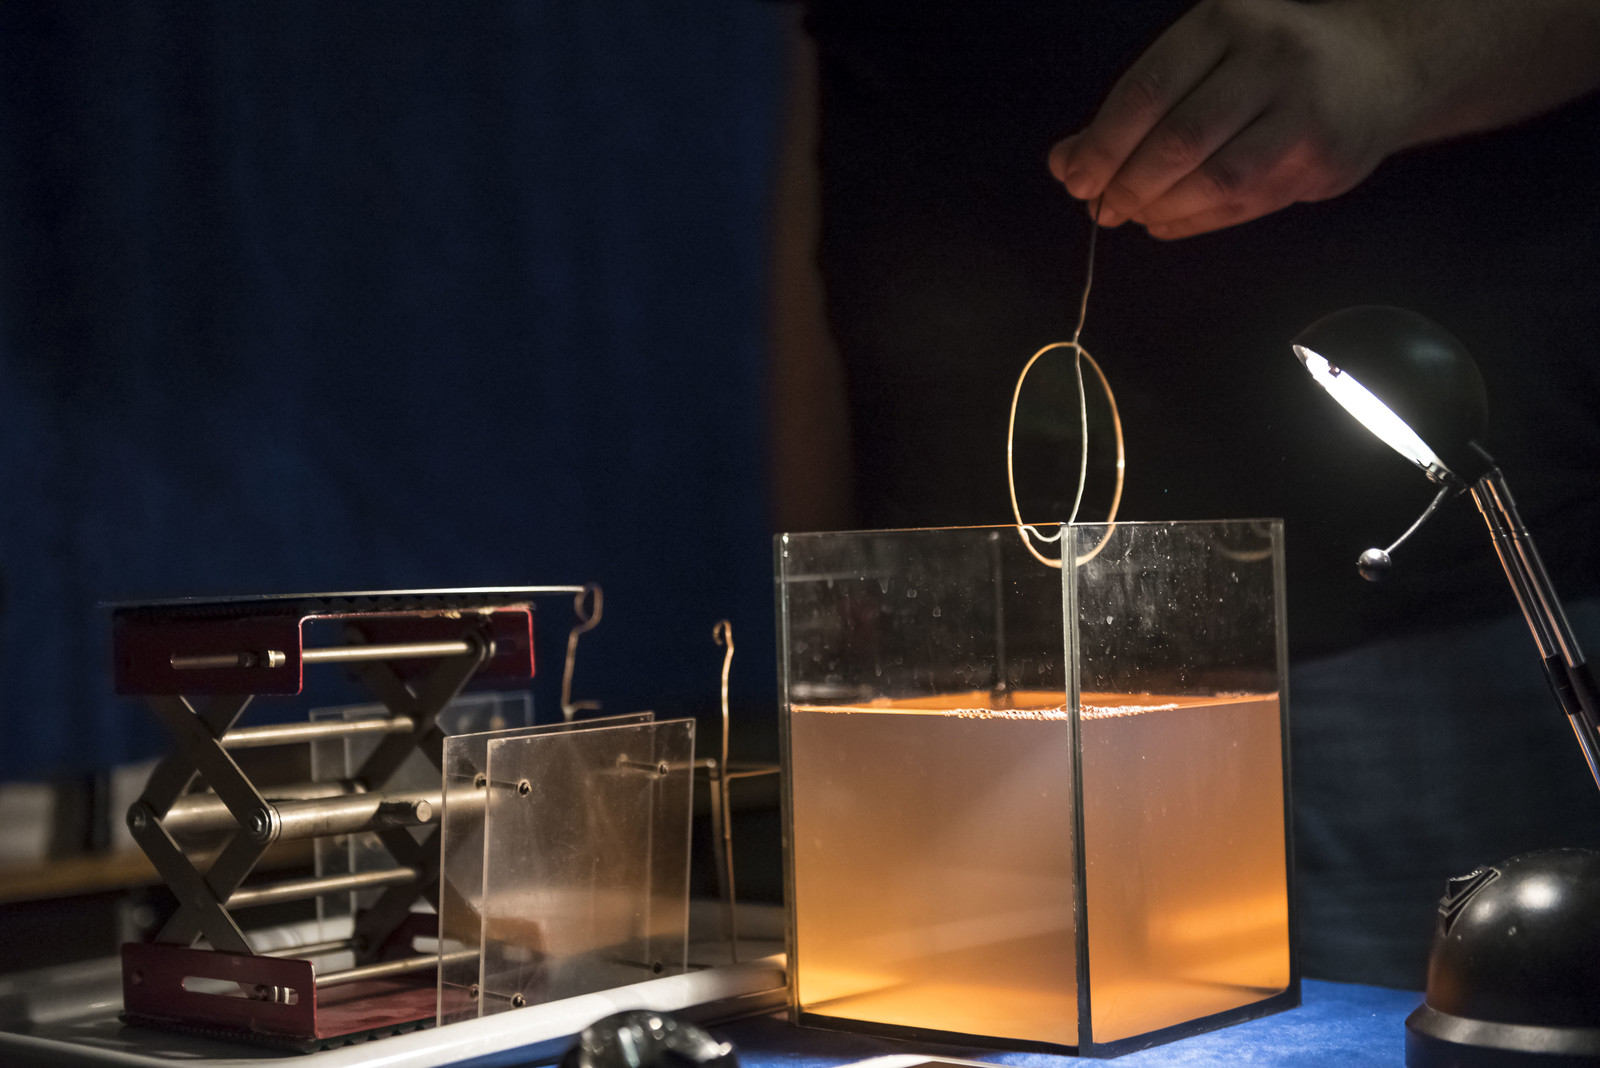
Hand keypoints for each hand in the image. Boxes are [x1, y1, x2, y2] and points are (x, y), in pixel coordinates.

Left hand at [1049, 0, 1421, 238]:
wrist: (1381, 67)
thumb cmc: (1268, 64)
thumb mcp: (1204, 59)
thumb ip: (1134, 108)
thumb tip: (1065, 162)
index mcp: (1226, 22)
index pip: (1147, 90)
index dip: (1102, 144)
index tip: (1075, 178)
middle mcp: (1269, 60)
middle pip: (1178, 140)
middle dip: (1127, 184)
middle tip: (1100, 207)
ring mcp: (1302, 111)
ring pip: (1212, 178)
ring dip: (1159, 207)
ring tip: (1131, 214)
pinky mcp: (1320, 159)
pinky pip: (1242, 204)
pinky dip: (1192, 221)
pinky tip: (1165, 221)